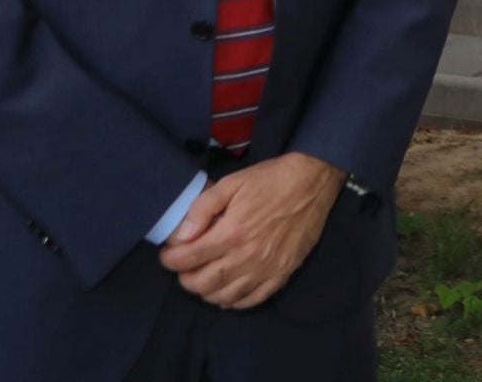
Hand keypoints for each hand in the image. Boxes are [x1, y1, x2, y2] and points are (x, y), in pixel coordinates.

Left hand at [159, 152, 346, 308]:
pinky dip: (234, 302)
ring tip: (203, 278)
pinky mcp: (283, 274)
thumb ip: (202, 208)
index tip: (168, 254)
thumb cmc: (271, 180)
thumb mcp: (232, 183)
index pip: (187, 259)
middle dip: (185, 278)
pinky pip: (252, 300)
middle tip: (184, 267)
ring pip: (224, 296)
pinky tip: (227, 292)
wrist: (314, 181)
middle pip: (202, 283)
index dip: (170, 260)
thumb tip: (181, 236)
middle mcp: (247, 257)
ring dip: (206, 292)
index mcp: (231, 233)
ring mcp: (266, 269)